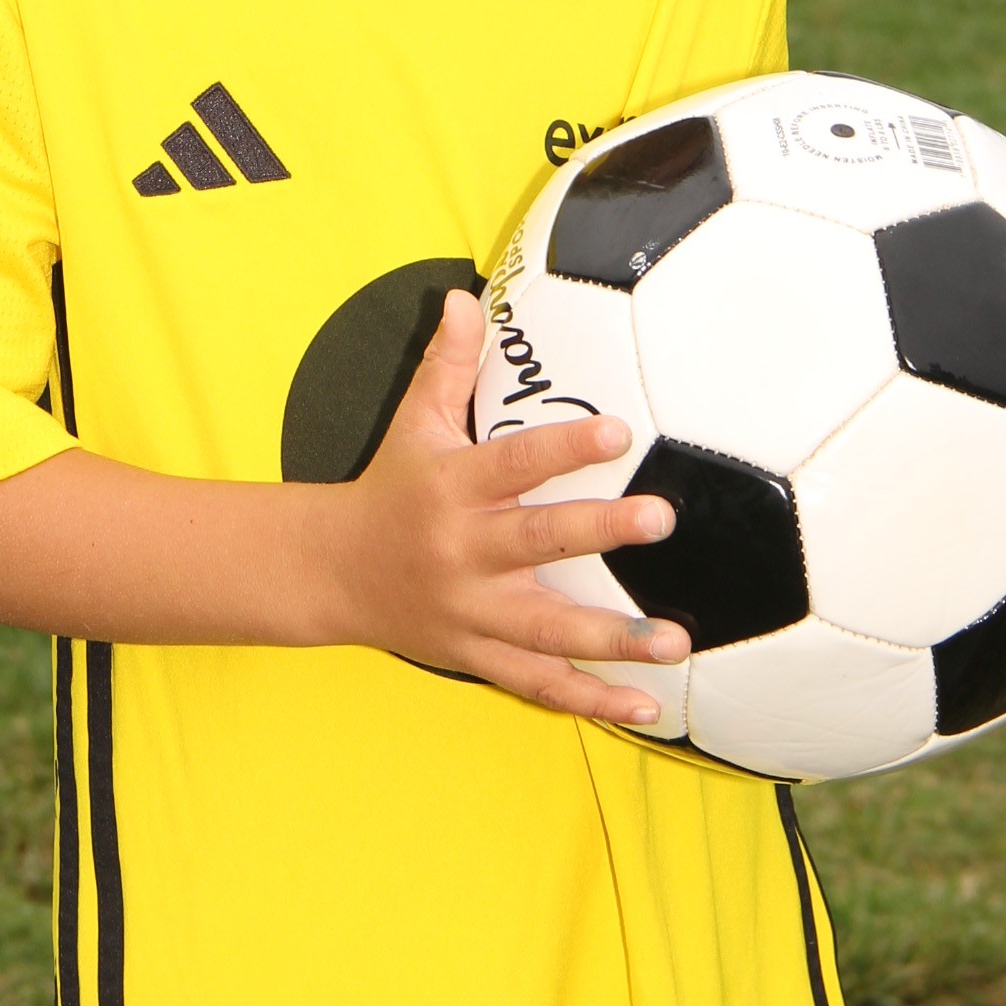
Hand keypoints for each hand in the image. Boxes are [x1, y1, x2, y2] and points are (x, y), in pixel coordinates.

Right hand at [314, 289, 684, 723]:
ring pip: (546, 630)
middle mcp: (464, 552)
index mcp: (454, 489)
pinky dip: (590, 700)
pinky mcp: (476, 654)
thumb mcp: (413, 425)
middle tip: (661, 519)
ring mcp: (471, 611)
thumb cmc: (390, 489)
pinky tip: (647, 707)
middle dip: (600, 532)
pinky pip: (538, 684)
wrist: (332, 574)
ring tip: (674, 640)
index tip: (619, 432)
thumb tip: (465, 298)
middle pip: (538, 544)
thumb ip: (447, 366)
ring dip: (613, 639)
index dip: (565, 447)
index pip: (515, 464)